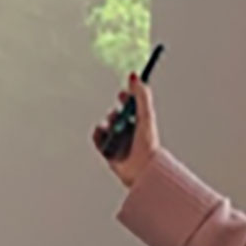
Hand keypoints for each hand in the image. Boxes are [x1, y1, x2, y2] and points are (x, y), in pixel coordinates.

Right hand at [91, 72, 161, 190]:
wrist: (142, 169)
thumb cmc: (148, 145)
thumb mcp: (145, 115)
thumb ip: (141, 95)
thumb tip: (134, 76)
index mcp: (141, 124)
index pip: (131, 106)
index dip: (126, 98)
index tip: (123, 93)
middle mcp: (130, 132)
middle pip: (117, 114)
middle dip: (114, 112)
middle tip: (117, 114)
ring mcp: (118, 142)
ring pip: (106, 125)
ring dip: (107, 123)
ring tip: (112, 128)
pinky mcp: (108, 151)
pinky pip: (97, 138)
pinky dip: (98, 134)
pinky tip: (103, 134)